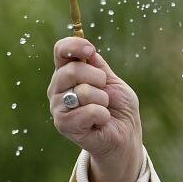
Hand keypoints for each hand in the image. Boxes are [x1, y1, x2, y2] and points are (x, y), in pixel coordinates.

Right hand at [47, 37, 143, 181]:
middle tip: (104, 90)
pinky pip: (89, 111)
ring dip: (103, 100)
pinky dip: (102, 115)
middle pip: (72, 70)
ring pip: (83, 92)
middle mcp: (57, 88)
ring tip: (103, 109)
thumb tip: (86, 50)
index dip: (74, 46)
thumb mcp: (112, 80)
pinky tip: (101, 121)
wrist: (124, 135)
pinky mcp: (63, 124)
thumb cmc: (118, 107)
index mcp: (67, 73)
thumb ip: (97, 65)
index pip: (60, 50)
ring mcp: (58, 106)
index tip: (90, 51)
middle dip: (98, 79)